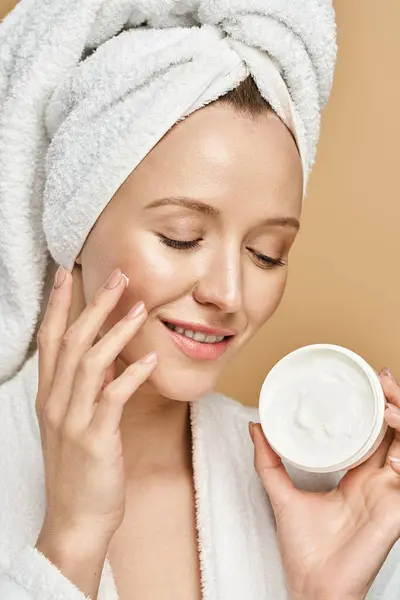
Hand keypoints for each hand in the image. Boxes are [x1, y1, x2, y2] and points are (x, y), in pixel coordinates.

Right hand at [35, 267, 156, 543]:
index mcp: (49, 396)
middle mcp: (56, 402)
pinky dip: (132, 374)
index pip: (49, 339)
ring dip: (116, 331)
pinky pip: (113, 397)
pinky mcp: (95, 439)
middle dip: (93, 304)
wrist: (76, 520)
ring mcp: (73, 420)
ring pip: (90, 362)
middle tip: (116, 277)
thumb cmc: (79, 469)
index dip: (58, 305)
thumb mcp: (73, 422)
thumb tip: (106, 355)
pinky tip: (152, 359)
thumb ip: (85, 388)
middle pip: (71, 340)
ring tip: (140, 308)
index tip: (67, 274)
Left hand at [249, 368, 399, 599]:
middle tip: (381, 379)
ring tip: (387, 402)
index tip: (371, 380)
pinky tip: (396, 444)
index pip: (375, 433)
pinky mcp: (396, 513)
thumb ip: (269, 461)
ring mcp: (390, 496)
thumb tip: (256, 427)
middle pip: (396, 433)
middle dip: (394, 403)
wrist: (311, 586)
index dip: (378, 407)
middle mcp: (378, 482)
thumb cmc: (303, 549)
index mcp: (358, 477)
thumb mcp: (281, 494)